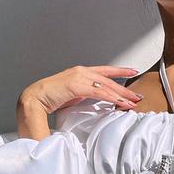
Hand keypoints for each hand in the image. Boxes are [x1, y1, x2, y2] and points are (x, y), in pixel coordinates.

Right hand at [19, 64, 143, 115]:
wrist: (35, 99)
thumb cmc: (50, 98)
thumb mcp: (71, 95)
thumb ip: (83, 94)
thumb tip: (93, 100)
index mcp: (80, 72)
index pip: (104, 70)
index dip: (119, 71)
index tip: (132, 71)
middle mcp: (81, 71)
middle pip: (109, 79)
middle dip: (125, 88)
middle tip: (137, 96)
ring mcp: (79, 76)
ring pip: (106, 86)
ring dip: (121, 95)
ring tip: (133, 103)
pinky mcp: (77, 85)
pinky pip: (100, 92)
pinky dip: (112, 98)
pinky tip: (121, 103)